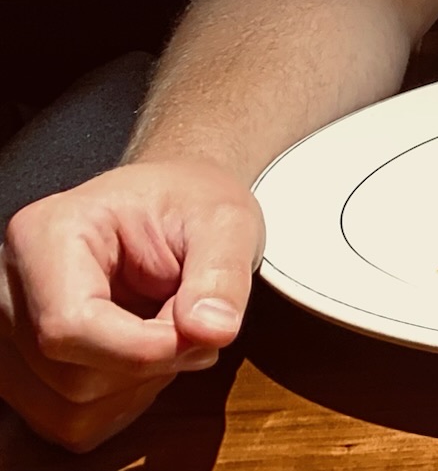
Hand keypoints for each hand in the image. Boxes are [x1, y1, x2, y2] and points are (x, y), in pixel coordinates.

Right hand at [1, 160, 262, 451]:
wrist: (171, 207)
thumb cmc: (188, 206)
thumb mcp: (225, 221)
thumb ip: (222, 273)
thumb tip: (212, 330)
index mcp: (45, 235)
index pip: (68, 326)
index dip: (141, 348)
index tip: (199, 332)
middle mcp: (11, 290)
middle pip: (70, 376)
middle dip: (152, 362)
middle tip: (193, 317)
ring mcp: (11, 336)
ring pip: (68, 409)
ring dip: (139, 386)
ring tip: (167, 331)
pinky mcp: (25, 374)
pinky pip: (70, 423)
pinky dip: (121, 403)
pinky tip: (144, 356)